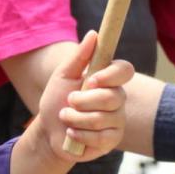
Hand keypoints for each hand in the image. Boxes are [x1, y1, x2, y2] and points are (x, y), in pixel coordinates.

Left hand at [36, 31, 132, 163]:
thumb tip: (94, 34)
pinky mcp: (113, 139)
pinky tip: (72, 133)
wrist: (49, 131)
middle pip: (111, 97)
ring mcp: (117, 120)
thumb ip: (79, 56)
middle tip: (69, 101)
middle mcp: (117, 98)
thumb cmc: (57, 99)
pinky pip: (100, 138)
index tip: (91, 80)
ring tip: (66, 117)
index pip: (125, 70)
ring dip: (75, 119)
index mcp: (108, 78)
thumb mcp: (63, 75)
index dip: (111, 75)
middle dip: (82, 101)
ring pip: (101, 119)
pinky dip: (79, 135)